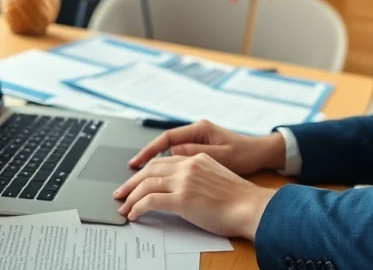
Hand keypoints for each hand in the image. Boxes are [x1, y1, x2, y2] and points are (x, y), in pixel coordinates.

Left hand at [114, 153, 275, 238]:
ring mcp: (184, 181)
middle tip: (121, 192)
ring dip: (131, 196)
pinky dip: (137, 207)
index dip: (146, 170)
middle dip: (132, 181)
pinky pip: (150, 201)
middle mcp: (189, 165)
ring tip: (124, 206)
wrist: (251, 207)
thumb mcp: (217, 177)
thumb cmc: (240, 199)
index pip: (164, 161)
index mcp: (198, 158)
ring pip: (146, 184)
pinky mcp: (181, 199)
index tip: (137, 179)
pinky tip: (134, 214)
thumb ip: (199, 176)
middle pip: (150, 169)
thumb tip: (184, 188)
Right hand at [128, 119, 285, 175]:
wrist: (262, 154)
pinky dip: (167, 170)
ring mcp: (198, 142)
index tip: (135, 164)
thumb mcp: (221, 155)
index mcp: (200, 130)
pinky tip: (159, 183)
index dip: (148, 151)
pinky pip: (178, 160)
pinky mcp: (201, 153)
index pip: (166, 139)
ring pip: (169, 155)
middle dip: (146, 162)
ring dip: (154, 167)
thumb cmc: (245, 154)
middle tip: (130, 176)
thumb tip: (173, 153)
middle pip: (163, 147)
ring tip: (139, 182)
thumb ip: (196, 154)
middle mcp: (196, 133)